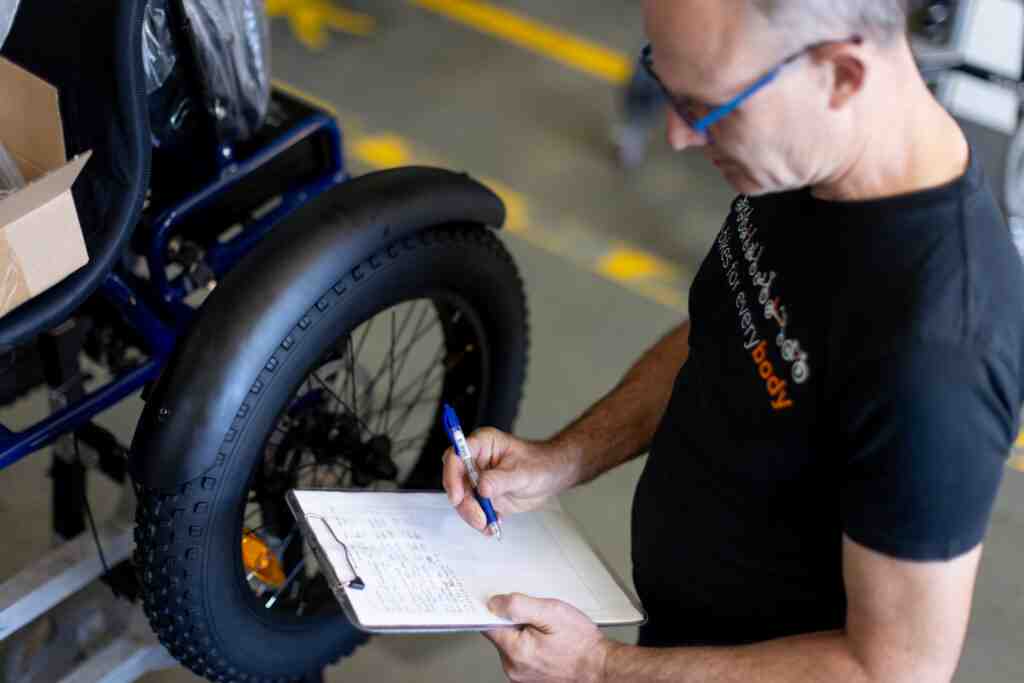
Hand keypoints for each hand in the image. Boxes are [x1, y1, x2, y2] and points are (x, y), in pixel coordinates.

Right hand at [442, 428, 574, 533]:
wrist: (550, 477)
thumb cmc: (539, 464)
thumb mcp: (522, 472)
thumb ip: (501, 480)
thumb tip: (482, 488)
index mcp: (482, 443)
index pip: (457, 455)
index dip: (452, 475)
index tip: (457, 496)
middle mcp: (476, 460)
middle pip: (455, 481)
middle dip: (463, 502)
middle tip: (478, 517)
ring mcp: (477, 479)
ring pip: (462, 499)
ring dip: (471, 514)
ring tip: (488, 523)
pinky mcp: (482, 495)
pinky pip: (473, 510)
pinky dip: (480, 521)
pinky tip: (492, 525)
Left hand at [483, 593, 612, 682]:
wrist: (600, 666)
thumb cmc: (581, 642)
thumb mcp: (551, 612)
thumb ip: (518, 606)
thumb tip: (493, 603)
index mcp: (515, 651)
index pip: (487, 625)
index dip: (495, 610)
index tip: (504, 602)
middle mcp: (513, 668)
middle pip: (500, 635)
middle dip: (515, 622)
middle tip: (539, 618)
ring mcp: (521, 676)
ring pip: (512, 644)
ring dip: (524, 634)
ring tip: (547, 632)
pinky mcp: (529, 679)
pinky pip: (521, 655)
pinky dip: (531, 645)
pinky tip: (548, 643)